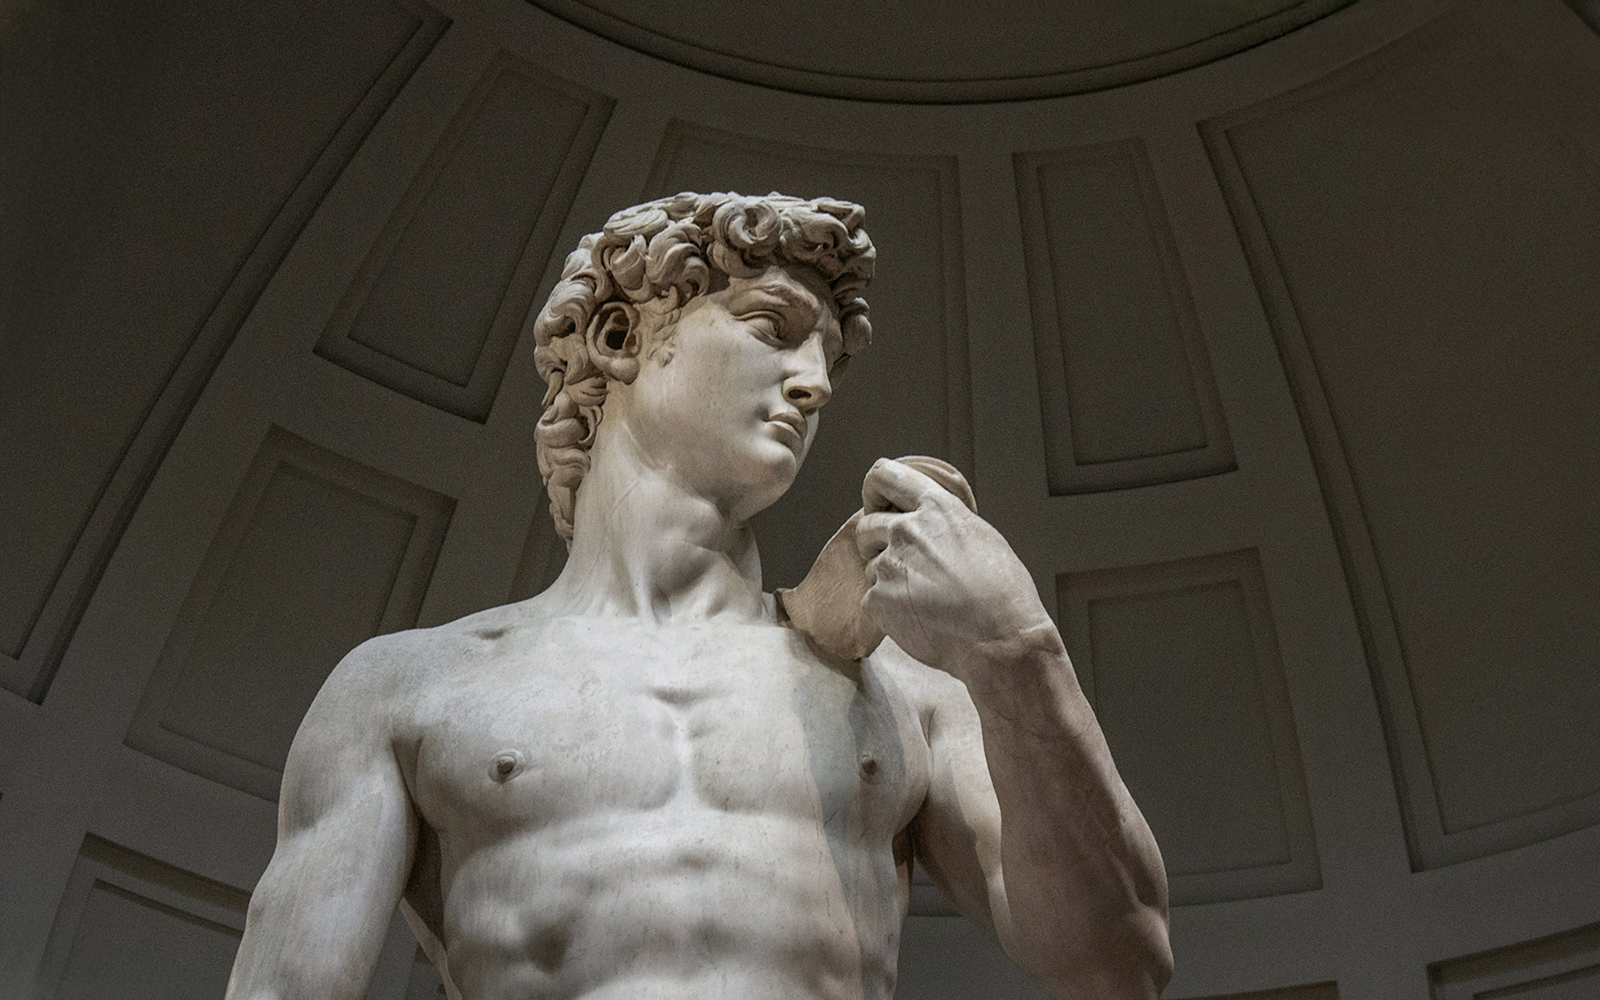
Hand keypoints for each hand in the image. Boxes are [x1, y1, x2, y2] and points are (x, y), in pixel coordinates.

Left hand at [855, 459, 1052, 677]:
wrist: (1000, 638)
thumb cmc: (1003, 593)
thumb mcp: (981, 537)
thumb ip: (945, 523)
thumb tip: (929, 525)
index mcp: (935, 508)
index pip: (884, 476)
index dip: (874, 490)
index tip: (877, 503)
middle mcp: (906, 530)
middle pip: (867, 525)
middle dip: (876, 543)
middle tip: (903, 566)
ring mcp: (889, 564)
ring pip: (869, 566)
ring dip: (887, 580)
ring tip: (923, 599)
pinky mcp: (878, 599)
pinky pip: (871, 599)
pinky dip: (888, 611)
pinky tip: (919, 619)